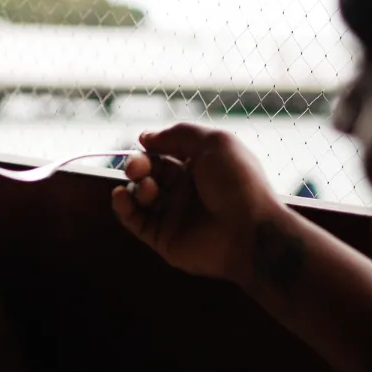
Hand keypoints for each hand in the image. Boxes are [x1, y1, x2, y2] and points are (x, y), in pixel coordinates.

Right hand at [111, 123, 278, 286]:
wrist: (250, 232)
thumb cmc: (238, 183)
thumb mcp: (215, 142)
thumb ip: (179, 134)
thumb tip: (145, 137)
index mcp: (199, 166)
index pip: (166, 152)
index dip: (152, 146)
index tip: (144, 142)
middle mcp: (185, 189)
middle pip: (149, 172)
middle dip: (138, 165)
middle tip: (137, 168)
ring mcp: (174, 214)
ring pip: (139, 195)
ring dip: (135, 186)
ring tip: (148, 189)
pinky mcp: (163, 237)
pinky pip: (135, 221)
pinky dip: (123, 207)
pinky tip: (121, 196)